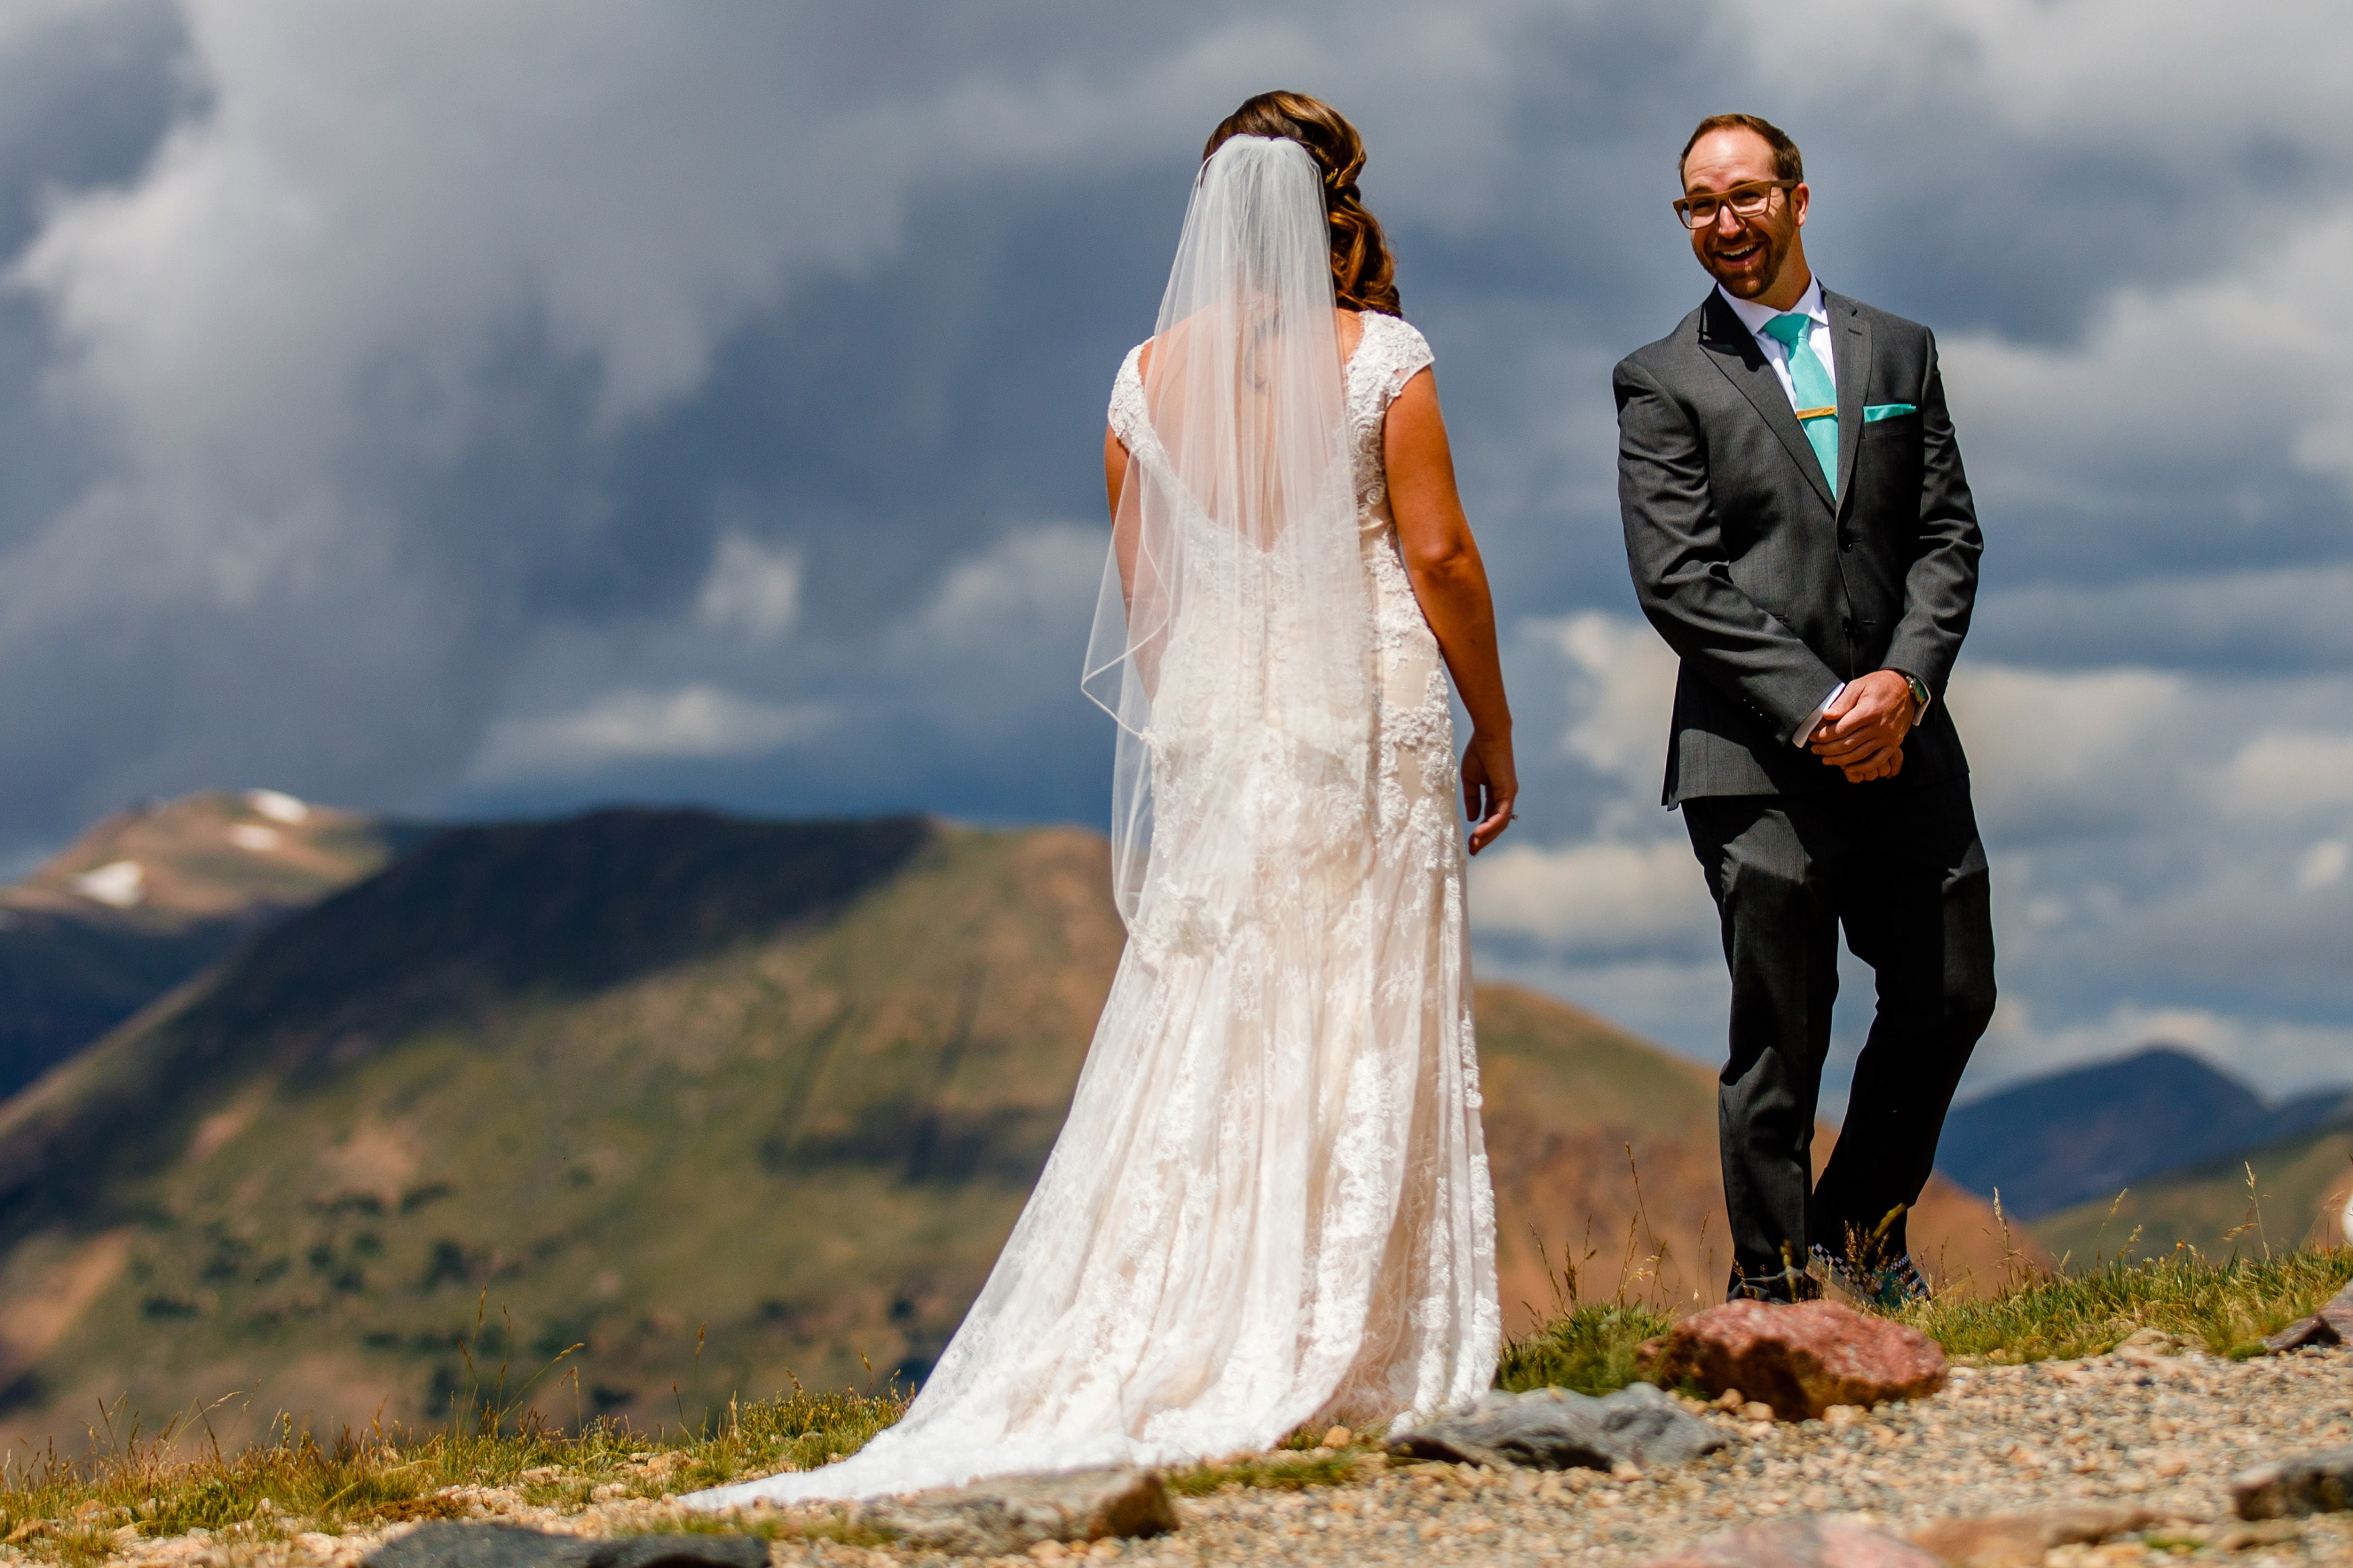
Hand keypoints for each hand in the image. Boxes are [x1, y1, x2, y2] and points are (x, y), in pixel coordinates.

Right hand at [1461, 730, 1517, 855]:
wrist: (1488, 736)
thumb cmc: (1479, 753)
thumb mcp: (1470, 780)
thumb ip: (1472, 799)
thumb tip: (1473, 819)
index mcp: (1497, 793)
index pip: (1490, 818)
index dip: (1481, 831)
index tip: (1470, 842)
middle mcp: (1506, 796)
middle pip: (1497, 825)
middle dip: (1485, 839)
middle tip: (1472, 851)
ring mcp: (1509, 795)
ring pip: (1501, 823)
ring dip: (1487, 836)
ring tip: (1474, 845)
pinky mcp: (1508, 791)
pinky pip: (1501, 814)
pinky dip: (1492, 825)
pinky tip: (1480, 833)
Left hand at [1809, 669, 1913, 781]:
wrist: (1906, 688)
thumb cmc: (1879, 685)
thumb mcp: (1859, 685)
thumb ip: (1843, 702)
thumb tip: (1826, 715)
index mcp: (1869, 711)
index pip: (1840, 729)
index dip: (1824, 735)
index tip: (1812, 737)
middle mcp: (1880, 726)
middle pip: (1847, 744)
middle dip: (1827, 749)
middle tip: (1814, 749)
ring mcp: (1888, 737)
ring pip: (1859, 755)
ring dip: (1840, 760)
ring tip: (1825, 759)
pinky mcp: (1894, 744)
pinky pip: (1877, 761)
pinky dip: (1862, 767)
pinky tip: (1848, 768)